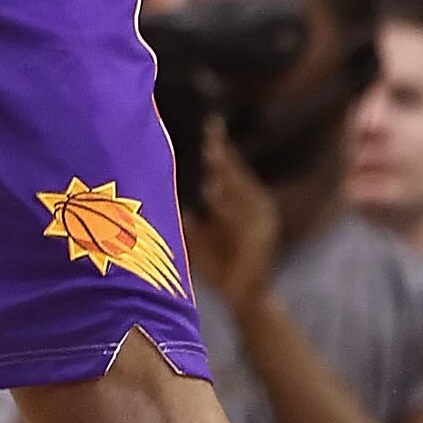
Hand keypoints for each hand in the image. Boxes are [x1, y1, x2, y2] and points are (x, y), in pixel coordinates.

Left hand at [185, 118, 281, 320]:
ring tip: (208, 155)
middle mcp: (257, 207)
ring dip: (223, 175)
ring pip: (239, 193)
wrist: (245, 300)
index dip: (220, 146)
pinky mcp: (260, 243)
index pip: (231, 167)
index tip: (209, 123)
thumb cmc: (219, 263)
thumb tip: (160, 191)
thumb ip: (186, 213)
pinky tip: (212, 192)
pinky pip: (241, 221)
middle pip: (236, 174)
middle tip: (207, 132)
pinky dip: (226, 206)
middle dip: (221, 154)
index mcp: (244, 201)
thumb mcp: (197, 234)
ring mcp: (262, 225)